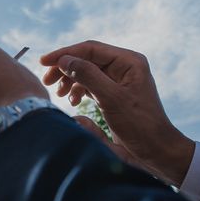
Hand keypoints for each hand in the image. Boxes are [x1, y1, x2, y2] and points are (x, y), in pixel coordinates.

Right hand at [41, 40, 194, 185]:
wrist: (155, 151)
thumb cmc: (139, 125)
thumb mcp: (111, 99)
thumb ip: (88, 76)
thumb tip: (64, 60)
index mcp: (128, 62)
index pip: (90, 49)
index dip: (65, 54)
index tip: (43, 62)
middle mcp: (123, 67)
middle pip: (86, 59)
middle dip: (65, 69)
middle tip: (47, 81)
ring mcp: (118, 81)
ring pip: (85, 72)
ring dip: (69, 81)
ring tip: (58, 94)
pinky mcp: (113, 94)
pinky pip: (90, 85)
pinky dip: (78, 91)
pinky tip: (73, 102)